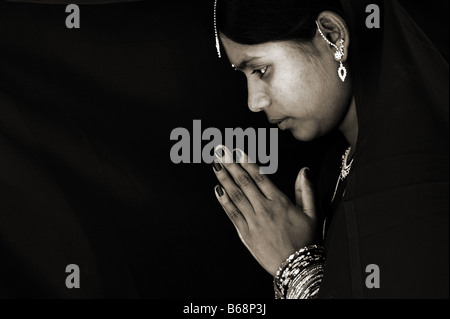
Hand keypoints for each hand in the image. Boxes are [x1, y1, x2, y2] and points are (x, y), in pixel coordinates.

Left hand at [213, 145, 319, 276]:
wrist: (296, 268)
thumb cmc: (306, 241)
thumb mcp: (313, 214)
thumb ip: (306, 190)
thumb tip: (304, 171)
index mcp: (279, 202)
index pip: (259, 177)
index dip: (246, 163)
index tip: (237, 152)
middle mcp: (264, 209)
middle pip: (244, 182)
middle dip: (231, 165)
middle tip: (220, 152)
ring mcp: (253, 221)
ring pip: (236, 196)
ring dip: (224, 179)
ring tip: (215, 166)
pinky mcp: (246, 234)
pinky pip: (232, 214)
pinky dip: (224, 201)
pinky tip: (218, 190)